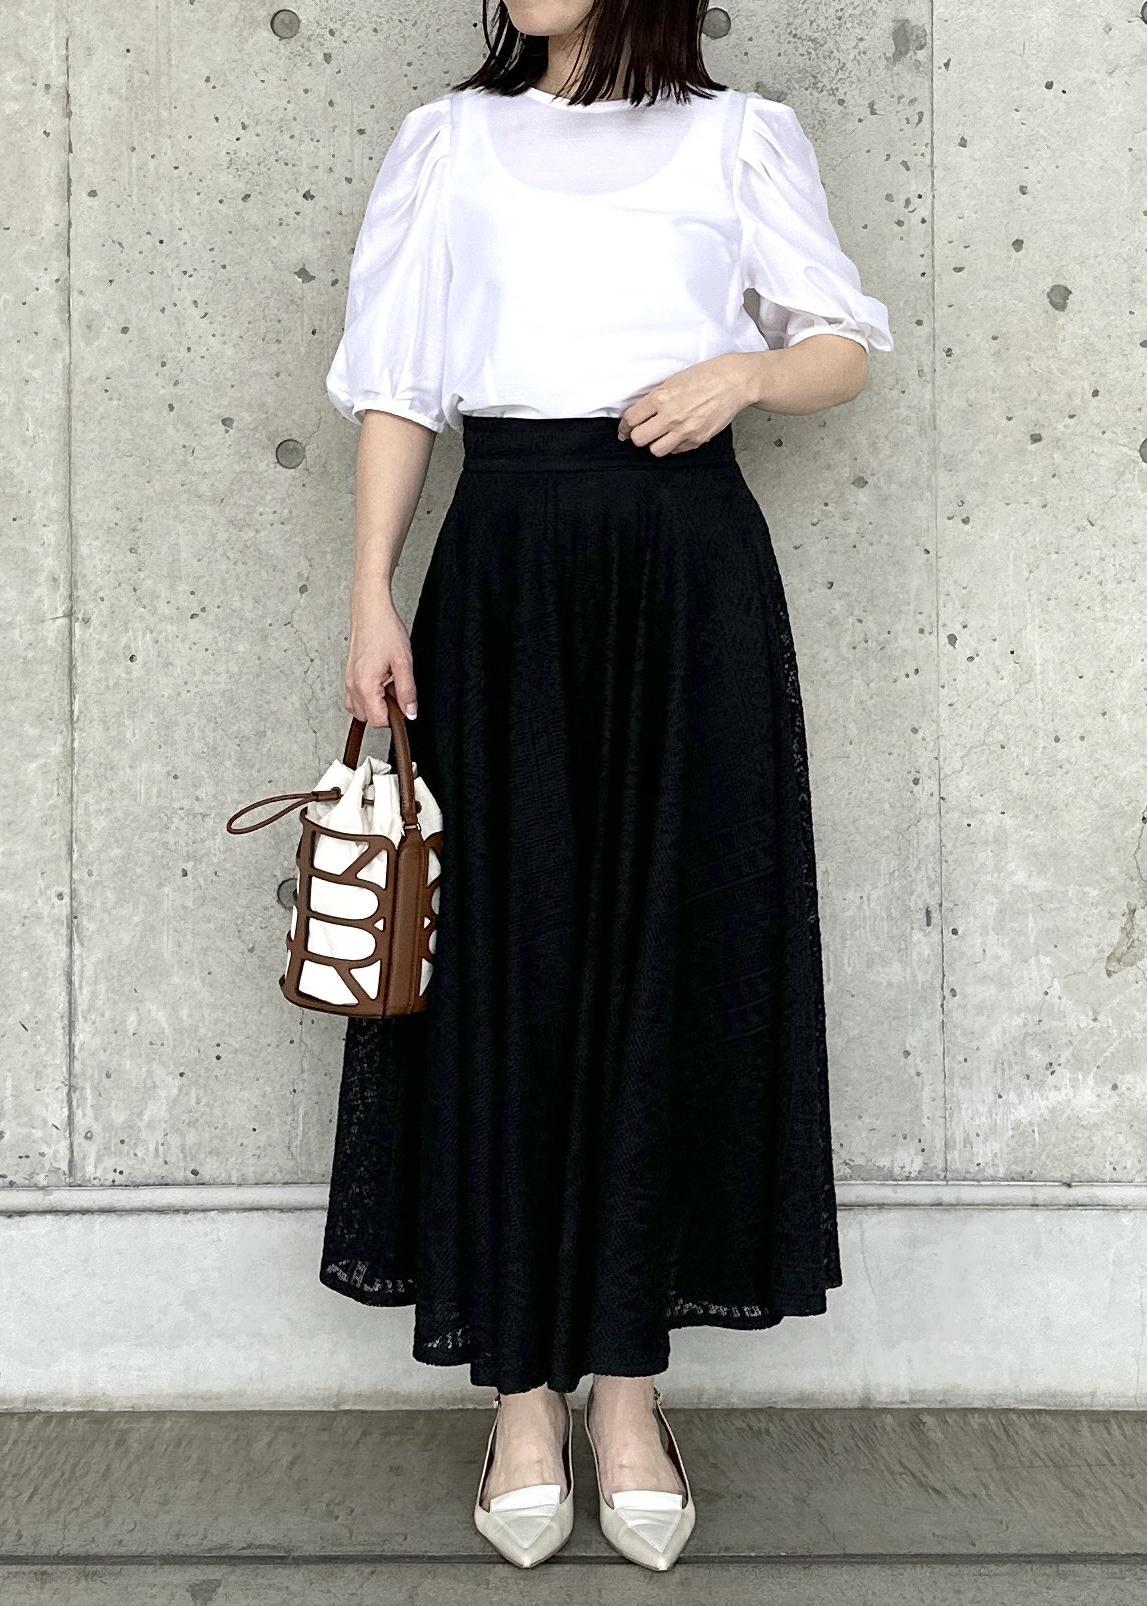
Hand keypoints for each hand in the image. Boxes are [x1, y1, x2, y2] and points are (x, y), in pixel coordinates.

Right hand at [344, 598, 416, 727]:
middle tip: (397, 690)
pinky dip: (368, 696)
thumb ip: (407, 691)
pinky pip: (355, 697)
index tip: (404, 705)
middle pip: (368, 718)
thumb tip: (410, 713)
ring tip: (388, 684)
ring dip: (376, 704)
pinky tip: (380, 681)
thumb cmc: (384, 629)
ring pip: (360, 709)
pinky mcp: (349, 674)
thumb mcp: (403, 662)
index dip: (395, 718)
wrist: (370, 610)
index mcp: (365, 685)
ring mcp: (348, 680)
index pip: (378, 721)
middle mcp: (352, 685)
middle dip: (385, 711)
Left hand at [617, 354, 759, 454]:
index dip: (624, 427)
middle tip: (642, 431)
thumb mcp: (673, 380)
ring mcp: (685, 430)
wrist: (734, 382)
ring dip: (655, 443)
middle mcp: (671, 416)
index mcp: (661, 397)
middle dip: (637, 436)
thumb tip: (640, 413)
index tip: (624, 430)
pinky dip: (673, 445)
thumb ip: (656, 398)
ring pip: (656, 450)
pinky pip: (676, 450)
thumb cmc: (705, 376)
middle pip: (639, 439)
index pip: (631, 420)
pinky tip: (678, 434)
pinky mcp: (697, 439)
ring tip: (660, 435)